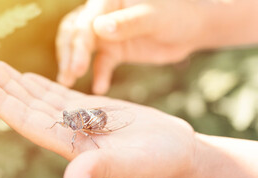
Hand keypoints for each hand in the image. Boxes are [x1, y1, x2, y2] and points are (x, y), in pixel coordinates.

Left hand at [0, 56, 195, 177]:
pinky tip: (27, 77)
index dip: (3, 105)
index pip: (29, 123)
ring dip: (17, 82)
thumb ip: (100, 169)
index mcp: (72, 147)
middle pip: (28, 107)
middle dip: (3, 86)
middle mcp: (69, 134)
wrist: (173, 151)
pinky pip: (60, 95)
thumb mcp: (130, 164)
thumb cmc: (157, 161)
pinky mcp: (93, 110)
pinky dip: (41, 85)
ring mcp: (80, 120)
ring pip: (41, 99)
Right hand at [57, 0, 204, 93]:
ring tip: (67, 83)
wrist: (190, 30)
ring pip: (81, 48)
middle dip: (68, 54)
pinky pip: (101, 63)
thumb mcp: (154, 18)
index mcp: (108, 1)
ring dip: (74, 64)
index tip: (78, 68)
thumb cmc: (176, 15)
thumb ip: (128, 22)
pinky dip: (99, 75)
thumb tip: (99, 29)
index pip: (85, 22)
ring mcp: (107, 34)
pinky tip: (99, 88)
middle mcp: (102, 16)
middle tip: (67, 77)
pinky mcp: (114, 50)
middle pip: (74, 33)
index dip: (78, 45)